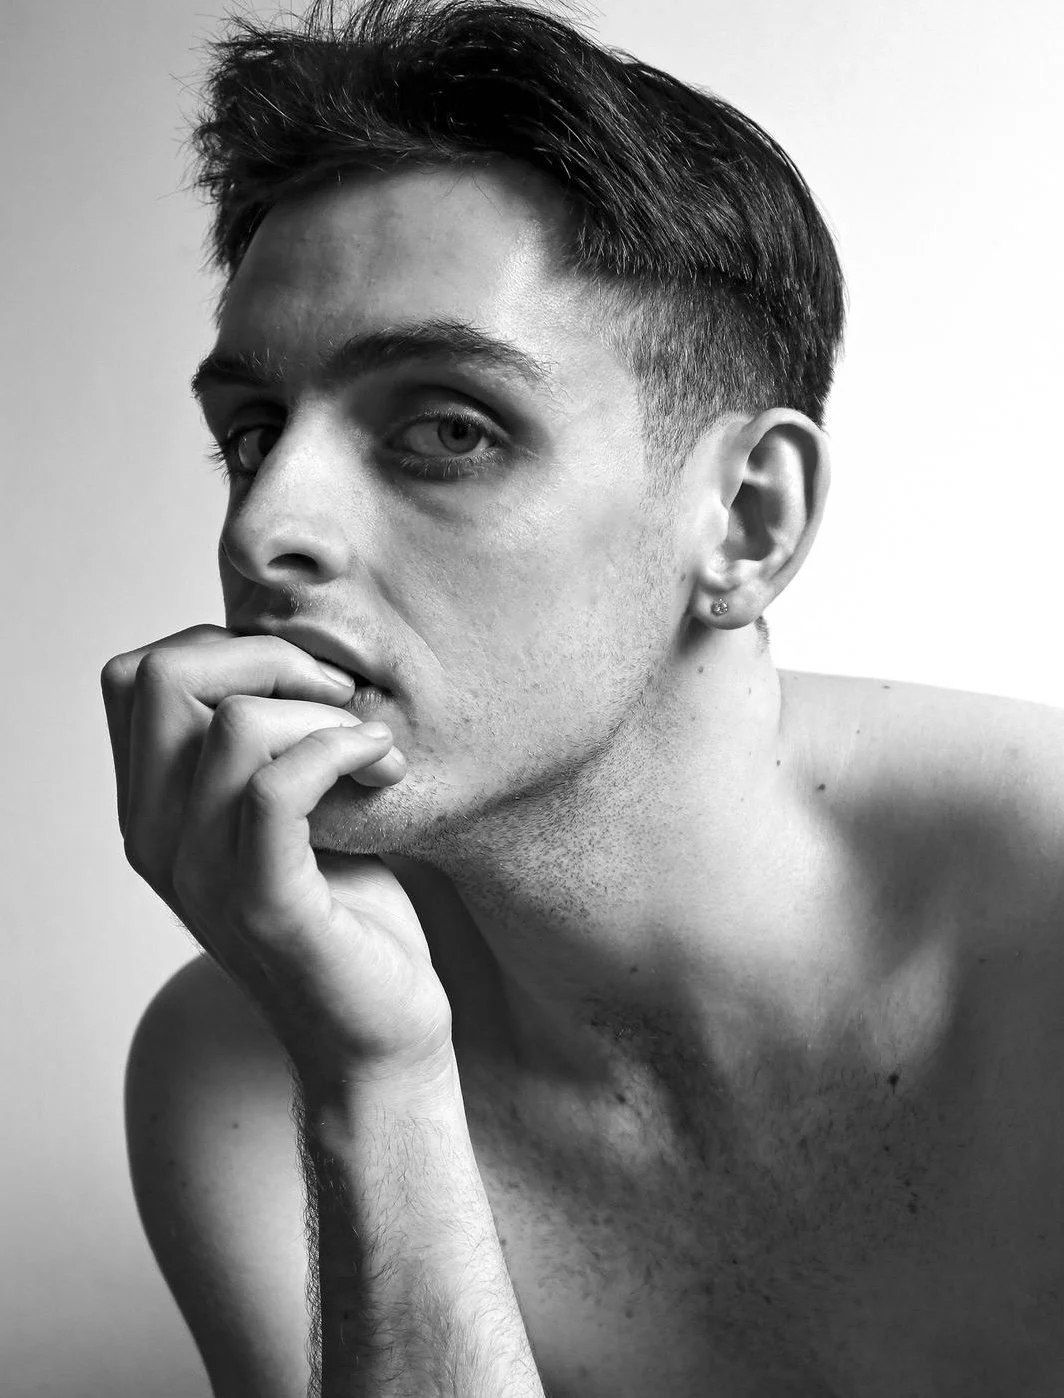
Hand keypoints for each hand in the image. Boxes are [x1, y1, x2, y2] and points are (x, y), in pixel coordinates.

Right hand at [101, 624, 453, 1086]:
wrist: (374, 1034)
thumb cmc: (347, 916)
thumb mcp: (294, 811)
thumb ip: (267, 743)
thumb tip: (291, 651)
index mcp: (152, 810)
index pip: (137, 676)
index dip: (224, 647)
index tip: (306, 684)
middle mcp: (155, 839)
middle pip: (163, 677)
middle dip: (269, 658)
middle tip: (340, 701)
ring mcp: (201, 874)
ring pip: (234, 724)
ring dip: (327, 714)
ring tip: (375, 750)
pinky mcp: (261, 904)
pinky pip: (279, 786)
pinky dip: (343, 750)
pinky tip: (384, 766)